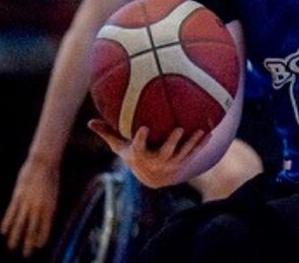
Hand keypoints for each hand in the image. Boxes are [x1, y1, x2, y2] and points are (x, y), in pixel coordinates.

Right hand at [0, 155, 59, 256]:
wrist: (44, 161)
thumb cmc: (51, 176)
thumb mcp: (54, 193)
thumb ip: (48, 206)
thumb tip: (43, 218)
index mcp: (51, 206)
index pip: (46, 227)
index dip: (42, 237)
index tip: (38, 247)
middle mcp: (39, 206)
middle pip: (32, 229)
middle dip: (29, 243)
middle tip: (26, 254)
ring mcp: (28, 201)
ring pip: (20, 223)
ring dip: (16, 236)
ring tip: (11, 247)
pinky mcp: (18, 195)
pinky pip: (11, 212)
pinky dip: (7, 222)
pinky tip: (3, 232)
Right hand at [88, 120, 205, 188]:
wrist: (152, 178)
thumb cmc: (134, 156)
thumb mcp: (120, 147)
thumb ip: (108, 134)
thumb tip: (89, 122)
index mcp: (140, 155)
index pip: (139, 147)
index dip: (141, 138)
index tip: (144, 128)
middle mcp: (156, 161)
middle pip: (165, 152)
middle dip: (173, 142)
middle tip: (179, 128)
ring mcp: (171, 163)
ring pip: (183, 153)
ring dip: (192, 143)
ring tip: (200, 130)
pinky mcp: (183, 162)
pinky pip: (193, 154)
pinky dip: (201, 144)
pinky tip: (209, 133)